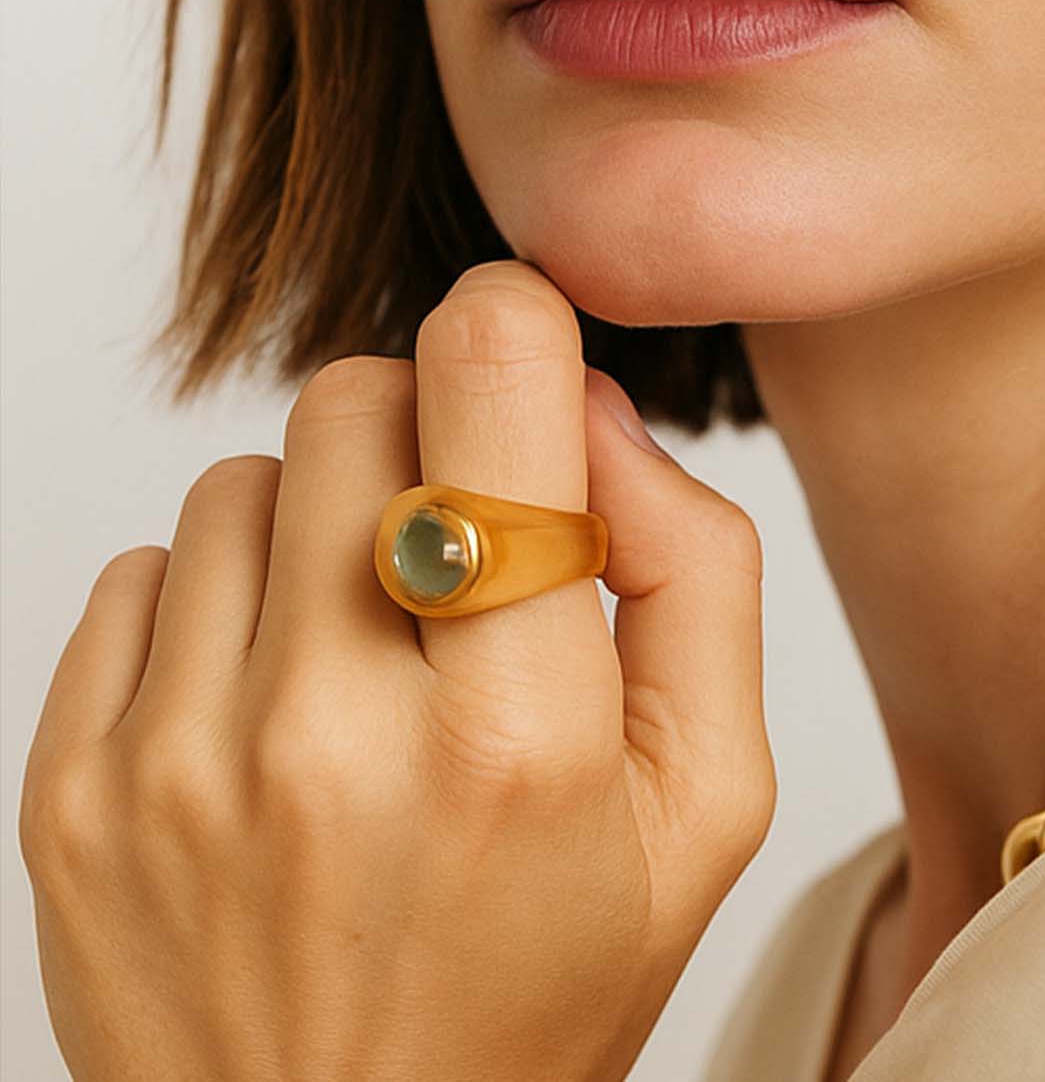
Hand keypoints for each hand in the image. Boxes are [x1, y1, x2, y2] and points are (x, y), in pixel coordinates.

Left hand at [17, 259, 774, 1081]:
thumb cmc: (543, 982)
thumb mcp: (708, 797)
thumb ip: (693, 567)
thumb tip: (584, 408)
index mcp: (521, 732)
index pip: (489, 385)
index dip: (512, 326)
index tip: (520, 360)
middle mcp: (331, 735)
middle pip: (354, 398)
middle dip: (424, 436)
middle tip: (457, 547)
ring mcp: (179, 766)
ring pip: (241, 476)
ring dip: (317, 524)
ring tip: (364, 651)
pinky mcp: (72, 796)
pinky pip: (140, 571)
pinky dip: (217, 607)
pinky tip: (273, 709)